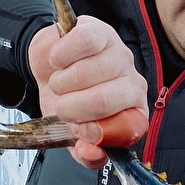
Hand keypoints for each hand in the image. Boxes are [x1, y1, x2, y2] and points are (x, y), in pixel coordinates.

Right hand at [28, 17, 148, 168]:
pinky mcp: (101, 32)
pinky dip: (60, 56)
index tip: (77, 130)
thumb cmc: (68, 101)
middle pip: (102, 101)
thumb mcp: (74, 134)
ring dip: (60, 83)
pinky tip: (58, 61)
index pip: (123, 129)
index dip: (93, 132)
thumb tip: (91, 152)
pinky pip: (81, 43)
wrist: (50, 68)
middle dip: (70, 108)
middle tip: (62, 106)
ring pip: (86, 73)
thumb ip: (86, 152)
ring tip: (59, 83)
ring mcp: (119, 56)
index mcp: (133, 113)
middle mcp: (133, 84)